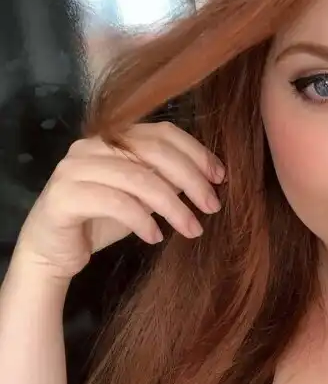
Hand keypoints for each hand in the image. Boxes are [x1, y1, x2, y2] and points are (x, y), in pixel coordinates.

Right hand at [13, 122, 224, 280]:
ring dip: (173, 206)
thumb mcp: (142, 197)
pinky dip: (142, 220)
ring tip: (192, 229)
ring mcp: (75, 168)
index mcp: (113, 138)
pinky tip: (156, 237)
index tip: (220, 178)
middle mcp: (92, 146)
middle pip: (154, 151)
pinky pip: (114, 202)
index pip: (163, 133)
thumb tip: (209, 178)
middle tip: (212, 207)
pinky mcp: (64, 196)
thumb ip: (166, 181)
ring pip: (137, 178)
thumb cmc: (101, 220)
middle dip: (190, 179)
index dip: (196, 152)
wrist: (53, 250)